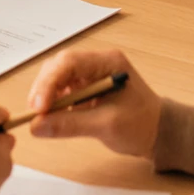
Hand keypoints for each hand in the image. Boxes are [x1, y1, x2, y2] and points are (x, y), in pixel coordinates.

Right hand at [26, 48, 160, 158]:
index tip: (39, 107)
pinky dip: (54, 103)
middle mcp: (97, 63)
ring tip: (40, 117)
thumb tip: (36, 126)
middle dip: (44, 89)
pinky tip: (52, 116)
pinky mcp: (87, 88)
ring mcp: (91, 74)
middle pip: (59, 67)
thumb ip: (70, 125)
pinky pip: (63, 90)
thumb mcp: (106, 126)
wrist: (159, 133)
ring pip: (58, 77)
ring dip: (46, 96)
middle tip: (34, 114)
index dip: (49, 83)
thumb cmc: (140, 125)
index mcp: (107, 62)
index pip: (69, 62)